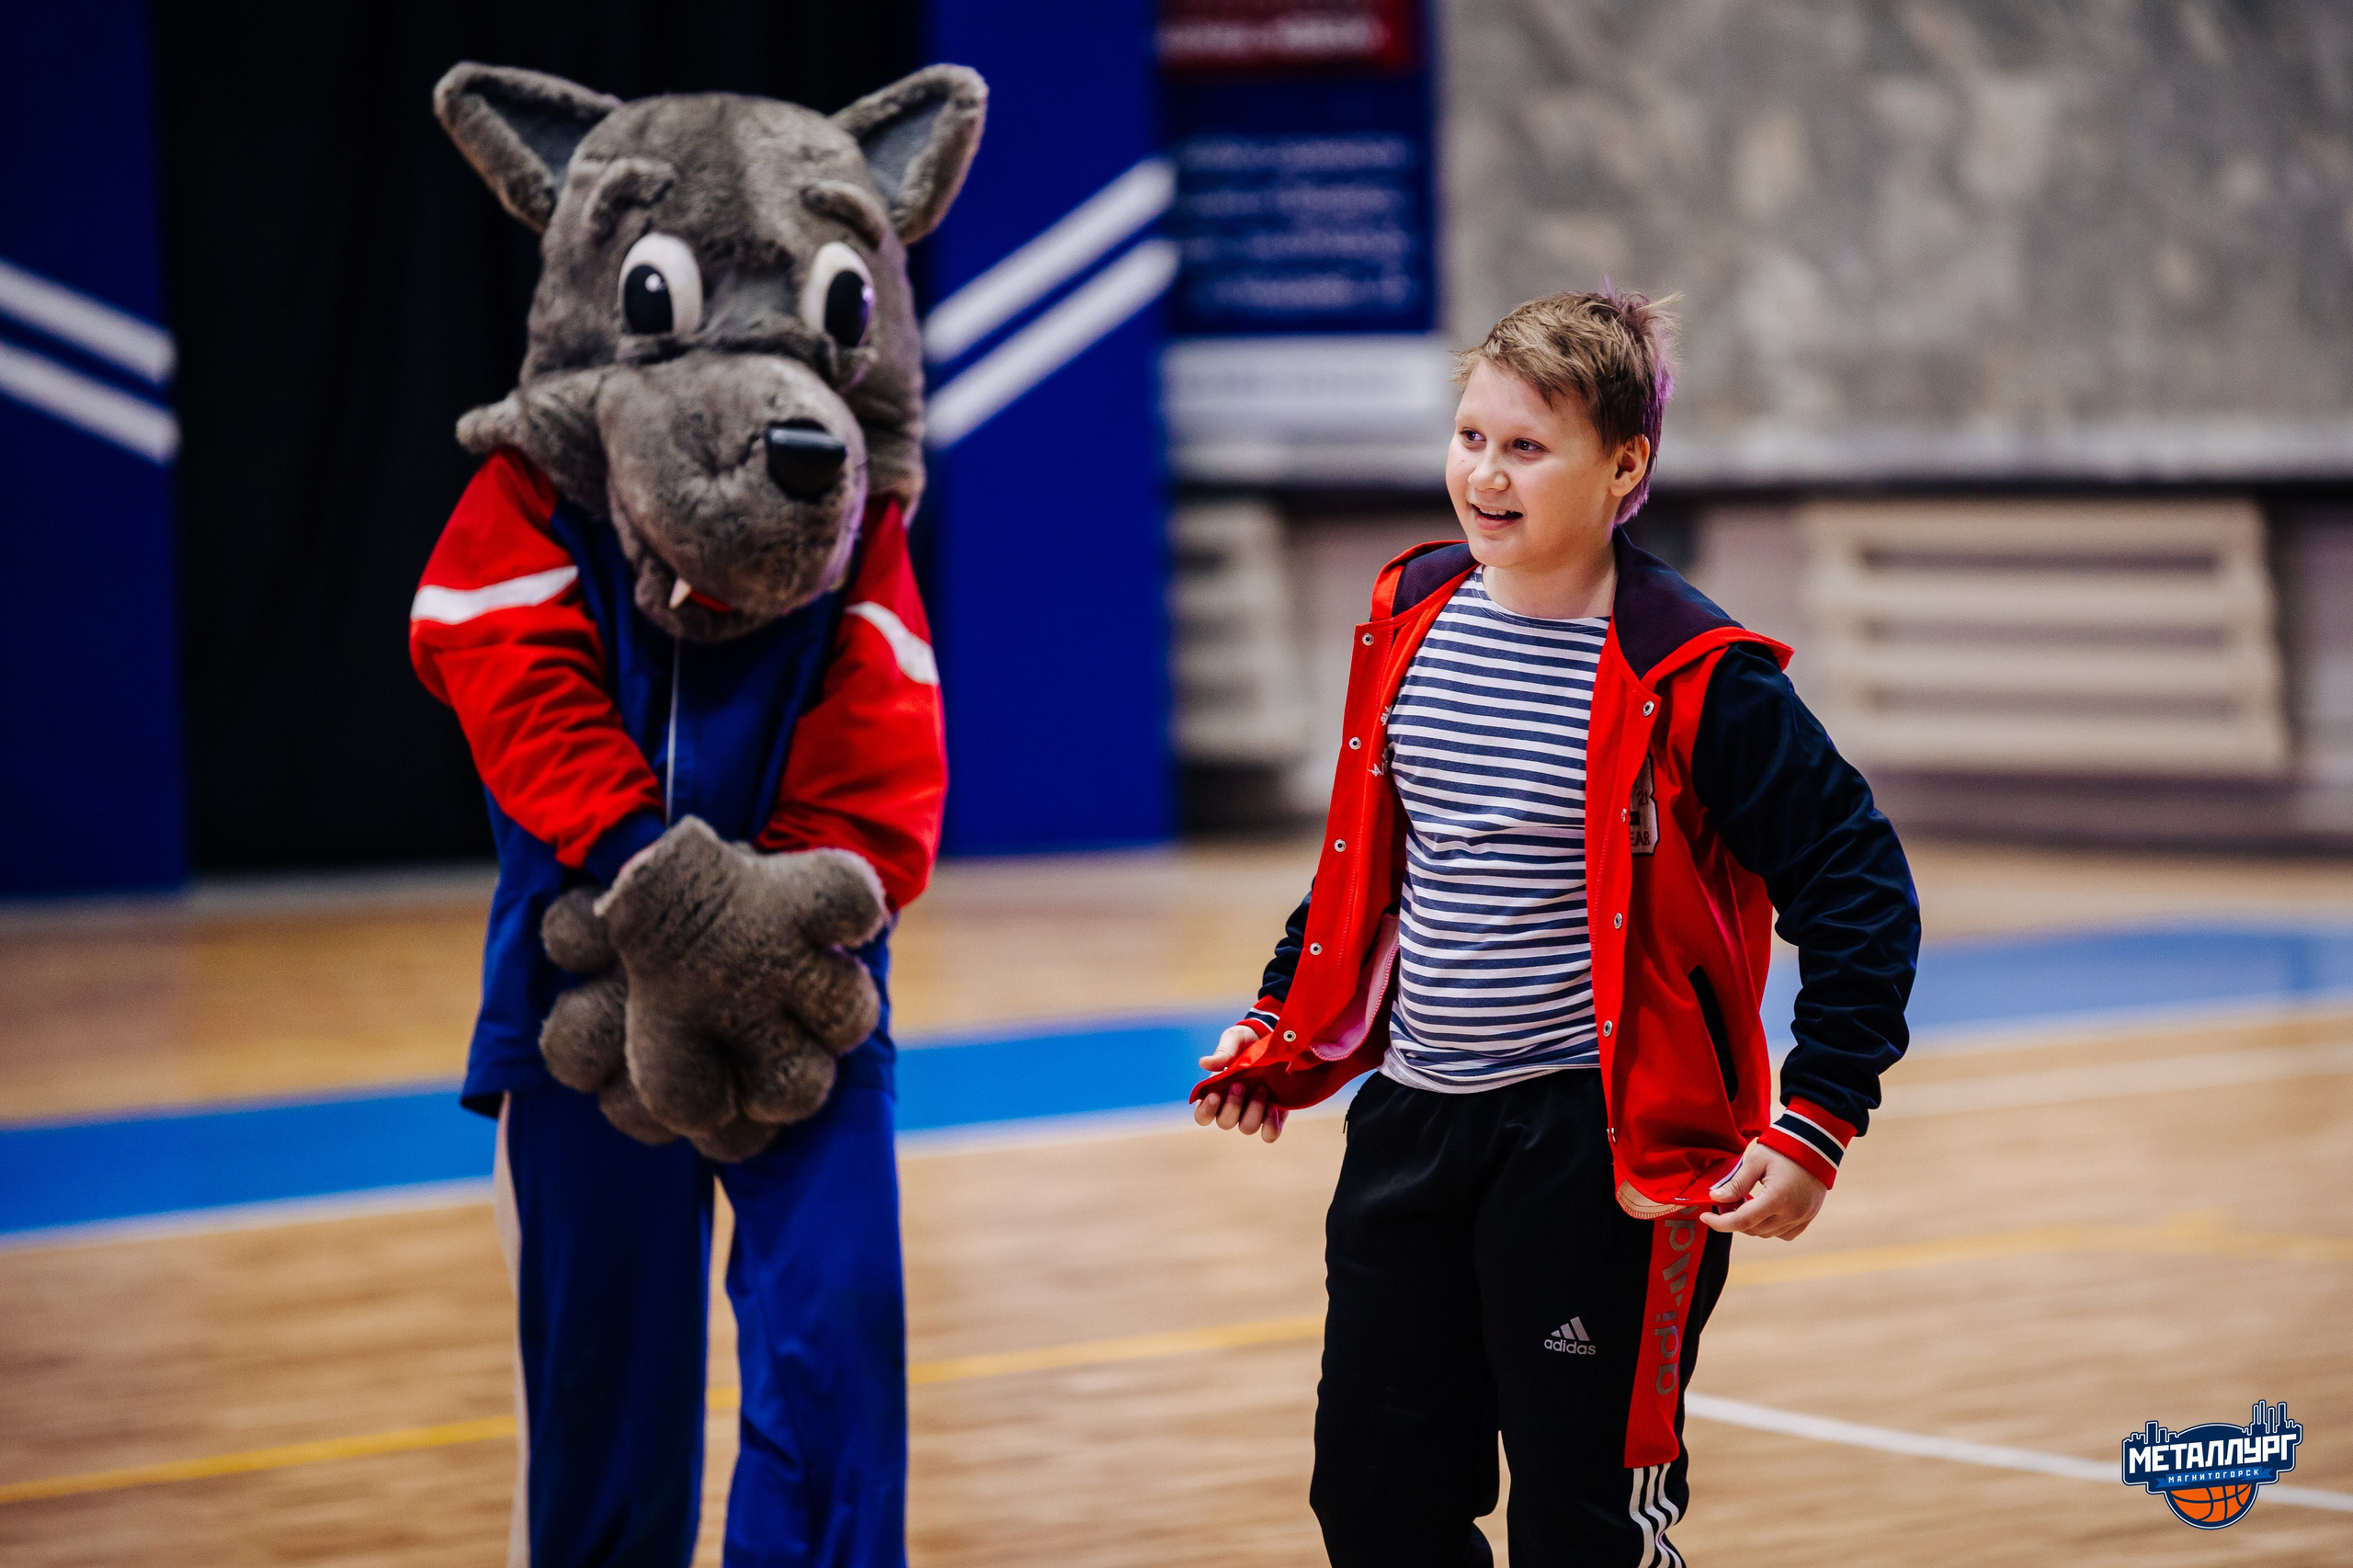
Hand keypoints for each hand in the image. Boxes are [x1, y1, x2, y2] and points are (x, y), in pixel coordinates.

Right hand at [1194, 1024, 1285, 1141]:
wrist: (1277, 1040)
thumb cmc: (1248, 1041)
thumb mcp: (1235, 1039)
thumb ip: (1223, 1051)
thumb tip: (1204, 1063)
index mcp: (1217, 1093)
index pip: (1202, 1115)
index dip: (1206, 1111)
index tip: (1215, 1096)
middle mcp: (1233, 1108)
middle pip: (1225, 1122)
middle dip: (1232, 1105)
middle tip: (1240, 1084)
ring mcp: (1253, 1113)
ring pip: (1247, 1128)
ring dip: (1253, 1110)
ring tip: (1262, 1088)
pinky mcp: (1274, 1116)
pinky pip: (1270, 1134)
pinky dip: (1270, 1125)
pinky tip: (1274, 1107)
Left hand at [1700, 1140, 1825, 1239]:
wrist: (1816, 1144)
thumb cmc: (1784, 1149)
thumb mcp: (1756, 1161)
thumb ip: (1736, 1183)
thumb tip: (1716, 1198)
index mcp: (1777, 1198)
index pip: (1742, 1221)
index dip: (1720, 1223)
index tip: (1704, 1217)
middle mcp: (1792, 1213)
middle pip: (1753, 1230)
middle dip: (1733, 1220)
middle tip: (1725, 1203)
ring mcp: (1802, 1217)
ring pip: (1767, 1234)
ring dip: (1751, 1224)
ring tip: (1744, 1203)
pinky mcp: (1808, 1217)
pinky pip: (1784, 1233)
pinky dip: (1769, 1227)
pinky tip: (1762, 1211)